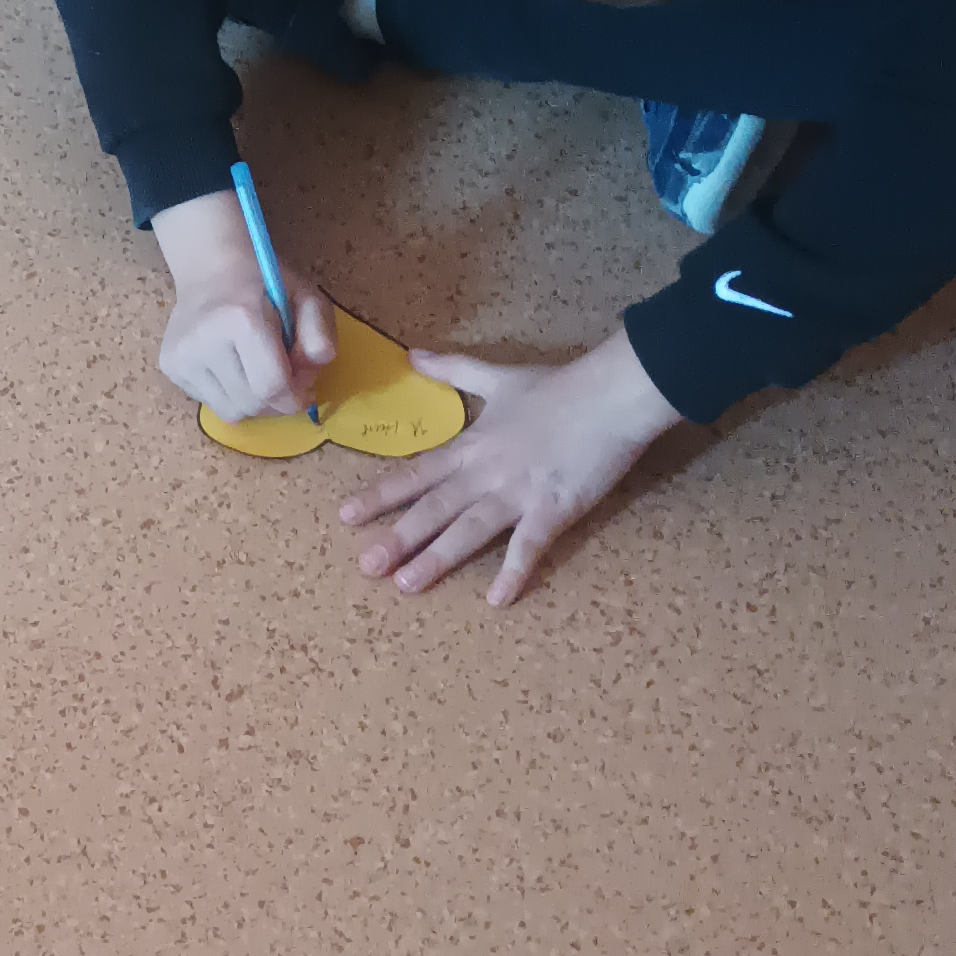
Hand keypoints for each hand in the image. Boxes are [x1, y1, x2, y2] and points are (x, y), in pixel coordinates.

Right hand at [151, 185, 336, 421]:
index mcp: (241, 320)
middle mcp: (204, 340)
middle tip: (284, 379)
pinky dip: (230, 395)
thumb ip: (320, 337)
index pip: (271, 387)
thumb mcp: (308, 298)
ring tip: (257, 374)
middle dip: (277, 402)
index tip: (303, 387)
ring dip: (253, 402)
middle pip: (252, 403)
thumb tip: (307, 380)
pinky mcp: (169, 366)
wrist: (211, 269)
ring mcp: (181, 356)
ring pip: (230, 411)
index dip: (295, 396)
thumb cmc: (265, 283)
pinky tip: (232, 368)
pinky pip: (210, 403)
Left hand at [336, 328, 682, 605]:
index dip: (381, 495)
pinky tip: (497, 600)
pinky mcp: (554, 508)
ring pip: (470, 530)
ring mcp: (519, 492)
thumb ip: (453, 369)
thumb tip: (412, 354)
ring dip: (438, 558)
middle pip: (434, 508)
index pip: (417, 474)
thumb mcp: (498, 375)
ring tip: (406, 585)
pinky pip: (530, 545)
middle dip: (398, 537)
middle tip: (365, 566)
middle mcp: (486, 473)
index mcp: (472, 446)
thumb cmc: (558, 386)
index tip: (345, 516)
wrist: (611, 394)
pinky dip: (514, 572)